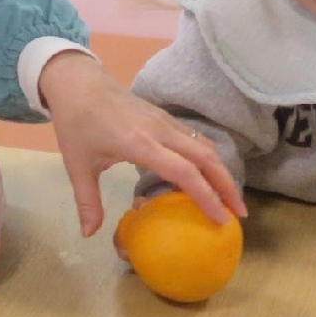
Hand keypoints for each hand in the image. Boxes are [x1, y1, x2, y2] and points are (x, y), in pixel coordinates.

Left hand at [38, 52, 246, 236]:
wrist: (77, 81)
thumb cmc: (76, 122)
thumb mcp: (77, 165)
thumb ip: (87, 202)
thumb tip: (90, 235)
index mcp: (140, 144)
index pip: (185, 172)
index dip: (206, 197)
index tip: (220, 220)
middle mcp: (161, 131)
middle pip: (207, 158)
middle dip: (227, 186)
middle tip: (239, 214)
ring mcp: (165, 121)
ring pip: (205, 146)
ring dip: (222, 172)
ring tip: (230, 199)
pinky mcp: (165, 117)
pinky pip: (195, 139)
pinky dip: (209, 159)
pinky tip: (208, 176)